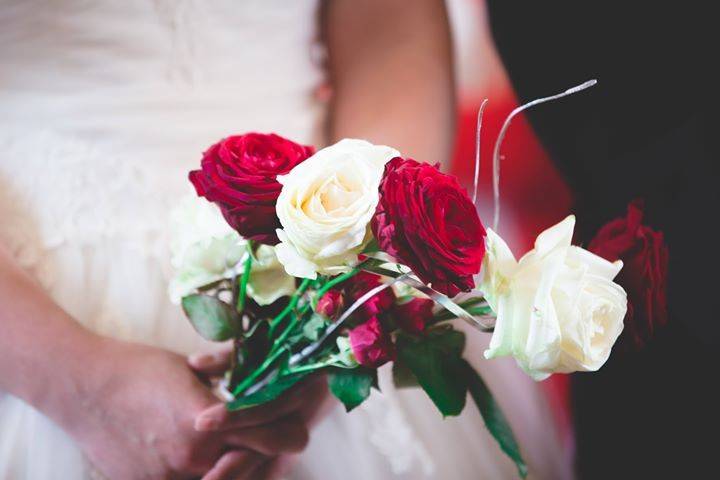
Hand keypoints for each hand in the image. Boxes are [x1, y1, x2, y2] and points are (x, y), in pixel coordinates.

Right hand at [62, 338, 315, 478]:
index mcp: (212, 422)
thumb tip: (259, 385)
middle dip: (264, 455)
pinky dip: (199, 472)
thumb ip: (229, 386)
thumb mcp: (193, 370)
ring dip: (232, 467)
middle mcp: (194, 457)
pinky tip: (193, 455)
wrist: (82, 386)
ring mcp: (169, 477)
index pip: (274, 440)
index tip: (291, 425)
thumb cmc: (139, 368)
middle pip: (253, 468)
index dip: (288, 433)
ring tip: (228, 446)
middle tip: (263, 440)